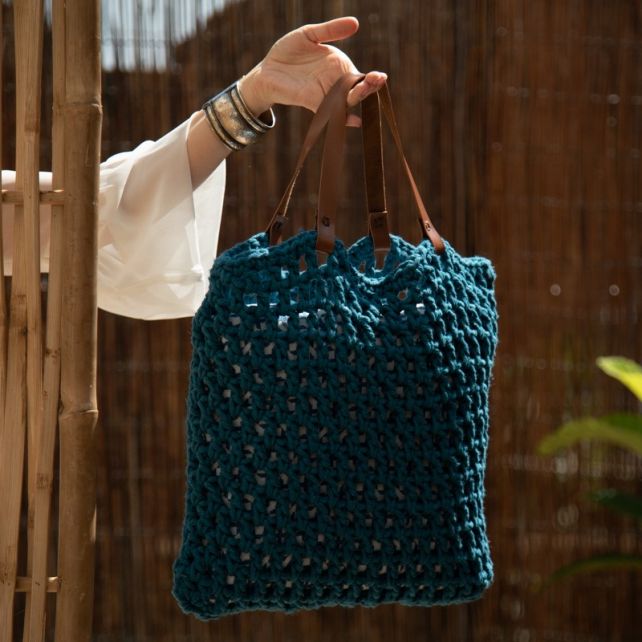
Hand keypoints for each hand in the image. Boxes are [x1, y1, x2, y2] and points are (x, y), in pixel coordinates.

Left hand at [237, 17, 386, 126]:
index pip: (360, 75)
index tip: (381, 76)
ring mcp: (325, 95)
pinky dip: (343, 118)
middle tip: (378, 81)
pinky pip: (330, 112)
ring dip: (358, 96)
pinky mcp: (313, 103)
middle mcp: (335, 83)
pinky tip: (354, 120)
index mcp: (338, 67)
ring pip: (347, 100)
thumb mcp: (309, 34)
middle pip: (358, 89)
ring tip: (367, 90)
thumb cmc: (287, 52)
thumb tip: (355, 23)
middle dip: (370, 87)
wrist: (267, 68)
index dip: (372, 78)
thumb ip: (331, 30)